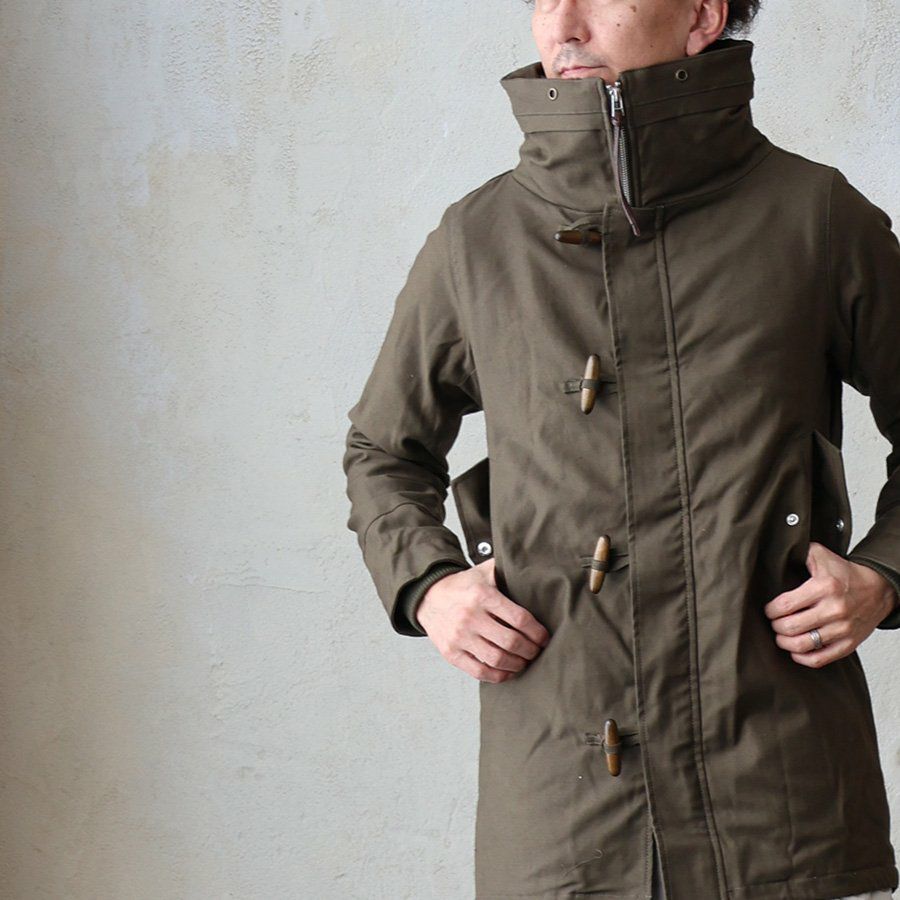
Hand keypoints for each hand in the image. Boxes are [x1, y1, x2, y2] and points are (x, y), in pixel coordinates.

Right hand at [416, 557, 550, 682]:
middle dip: (530, 650)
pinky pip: (479, 671)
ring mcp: (459, 636)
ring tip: (524, 661)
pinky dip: (498, 675)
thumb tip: (537, 570)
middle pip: (511, 642)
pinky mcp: (451, 653)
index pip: (519, 618)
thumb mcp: (484, 572)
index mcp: (482, 595)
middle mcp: (470, 616)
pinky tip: (507, 671)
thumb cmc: (463, 587)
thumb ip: (507, 570)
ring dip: (517, 664)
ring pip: (497, 659)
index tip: (544, 638)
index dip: (537, 632)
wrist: (428, 597)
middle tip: (536, 651)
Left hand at [763, 541, 898, 667]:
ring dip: (784, 643)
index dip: (770, 610)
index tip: (769, 610)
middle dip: (775, 626)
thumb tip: (779, 552)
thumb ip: (800, 552)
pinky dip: (803, 658)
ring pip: (802, 645)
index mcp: (824, 587)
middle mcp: (834, 610)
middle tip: (774, 623)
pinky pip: (820, 659)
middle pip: (790, 627)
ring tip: (781, 637)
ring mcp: (842, 629)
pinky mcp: (849, 644)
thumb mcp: (822, 556)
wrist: (878, 589)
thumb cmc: (845, 574)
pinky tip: (796, 651)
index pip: (785, 605)